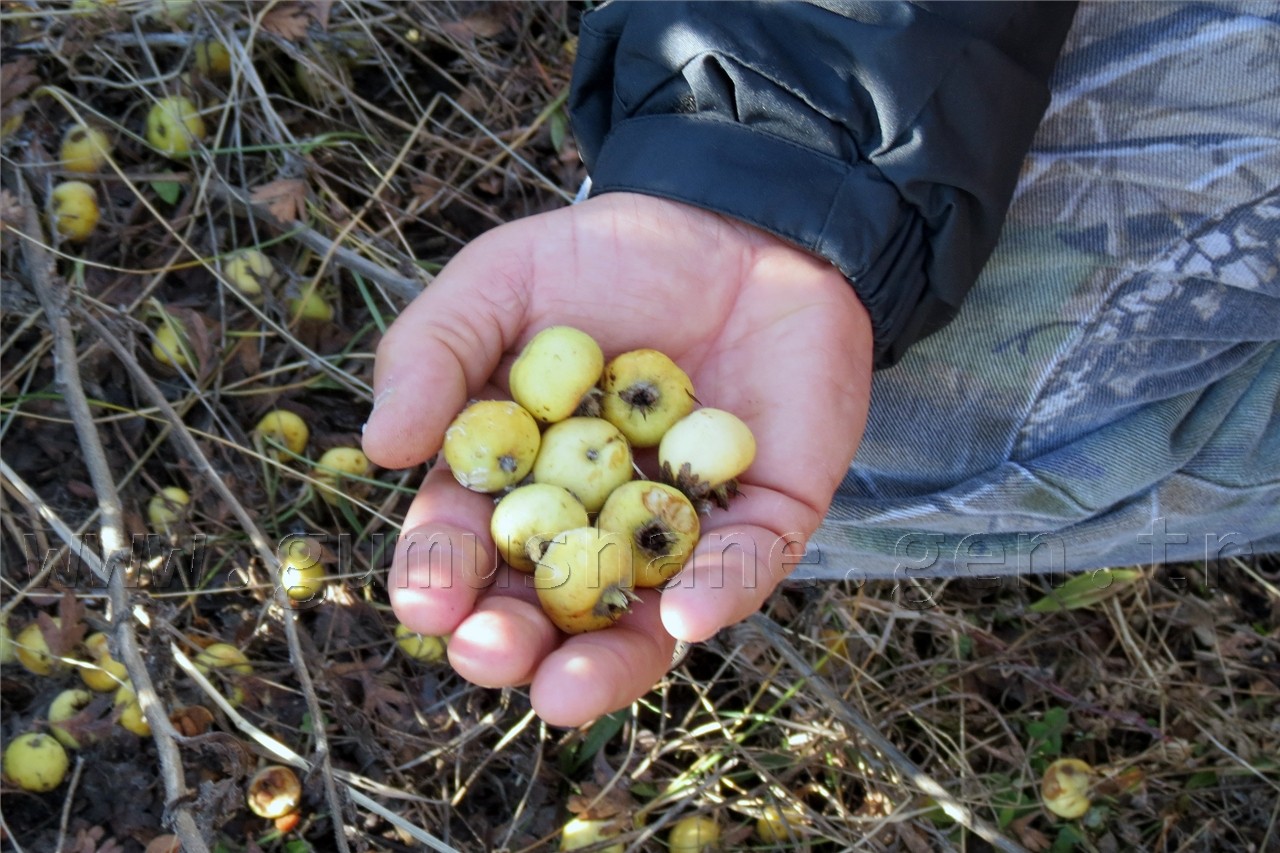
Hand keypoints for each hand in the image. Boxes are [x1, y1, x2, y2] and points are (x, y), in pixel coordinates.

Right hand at [363, 192, 872, 725]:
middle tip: (488, 653)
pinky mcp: (766, 514)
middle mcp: (596, 520)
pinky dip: (718, 593)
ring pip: (642, 619)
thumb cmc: (609, 257)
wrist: (738, 222)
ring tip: (562, 694)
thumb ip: (435, 353)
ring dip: (604, 663)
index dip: (442, 575)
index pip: (471, 542)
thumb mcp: (500, 283)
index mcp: (521, 476)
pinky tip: (683, 617)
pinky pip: (745, 566)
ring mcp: (682, 525)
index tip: (425, 600)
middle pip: (547, 603)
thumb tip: (378, 447)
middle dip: (511, 639)